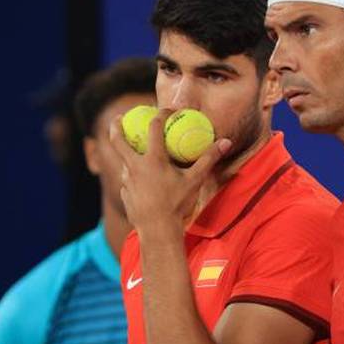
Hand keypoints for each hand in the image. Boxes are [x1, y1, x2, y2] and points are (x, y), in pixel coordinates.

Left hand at [108, 108, 231, 234]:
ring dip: (128, 153)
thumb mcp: (195, 180)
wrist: (158, 231)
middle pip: (118, 140)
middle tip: (119, 117)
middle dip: (117, 126)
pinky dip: (133, 174)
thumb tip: (226, 142)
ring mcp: (126, 180)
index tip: (167, 111)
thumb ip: (208, 159)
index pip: (153, 127)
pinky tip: (142, 179)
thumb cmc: (177, 204)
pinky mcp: (125, 194)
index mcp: (152, 159)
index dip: (160, 115)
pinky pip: (128, 179)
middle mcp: (134, 166)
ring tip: (136, 151)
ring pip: (123, 161)